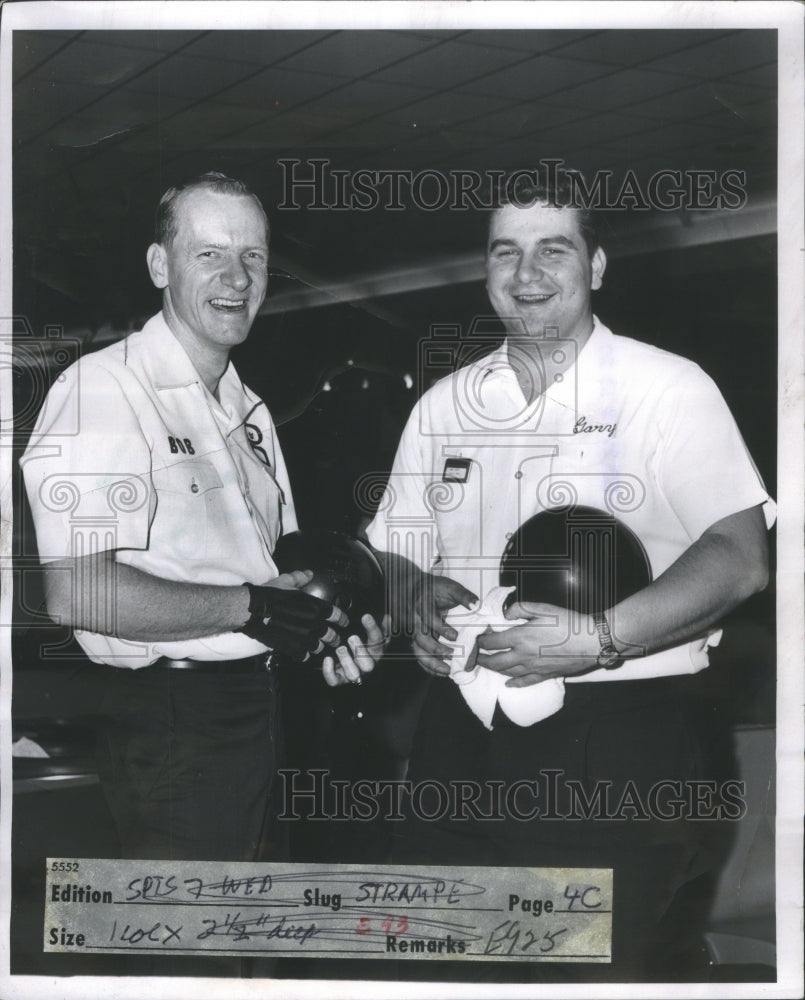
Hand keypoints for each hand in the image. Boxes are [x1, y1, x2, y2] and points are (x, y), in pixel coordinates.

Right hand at [238, 570, 347, 660]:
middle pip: (331, 635)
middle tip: (336, 640)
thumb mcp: (287, 581)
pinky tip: (303, 653)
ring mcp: (304, 638)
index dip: (342, 619)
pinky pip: (304, 656)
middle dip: (335, 638)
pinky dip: (304, 655)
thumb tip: (309, 573)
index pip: (337, 615)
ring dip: (319, 647)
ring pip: (319, 647)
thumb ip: (301, 578)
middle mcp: (314, 624)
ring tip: (319, 648)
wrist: (255, 610)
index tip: (344, 623)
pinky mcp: (293, 648)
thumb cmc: (271, 594)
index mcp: (316, 607)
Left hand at [322, 613, 390, 685]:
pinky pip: (334, 681)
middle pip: (368, 665)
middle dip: (360, 651)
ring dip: (346, 661)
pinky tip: (328, 659)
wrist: (345, 656)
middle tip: (352, 637)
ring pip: (353, 674)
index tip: (365, 617)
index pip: (378, 641)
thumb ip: (377, 626)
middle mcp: (365, 665)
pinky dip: (329, 672)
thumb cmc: (360, 643)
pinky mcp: (339, 679)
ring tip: (340, 648)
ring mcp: (353, 673)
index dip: (373, 629)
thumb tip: (387, 617)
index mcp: (375, 651)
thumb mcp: (369, 633)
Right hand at [410, 574, 477, 677]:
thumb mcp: (449, 587)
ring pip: (417, 650)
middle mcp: (415, 621)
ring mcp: (414, 632)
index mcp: (423, 606)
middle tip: (452, 655)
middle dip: (436, 649)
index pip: (429, 619)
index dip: (441, 629)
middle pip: (421, 638)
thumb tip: (476, 605)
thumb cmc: (434, 589)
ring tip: (447, 670)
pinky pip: (419, 656)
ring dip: (431, 662)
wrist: (415, 590)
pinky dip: (428, 666)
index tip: (455, 636)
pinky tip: (441, 672)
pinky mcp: (416, 640)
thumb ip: (462, 595)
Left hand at [476, 602, 598, 687]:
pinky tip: (508, 683)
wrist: (591, 641)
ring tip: (487, 665)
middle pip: (495, 661)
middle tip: (474, 656)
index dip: (480, 641)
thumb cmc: (568, 622)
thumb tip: (505, 614)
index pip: (492, 642)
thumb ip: (520, 608)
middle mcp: (523, 655)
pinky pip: (525, 682)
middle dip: (481, 659)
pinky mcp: (545, 675)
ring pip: (507, 673)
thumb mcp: (543, 608)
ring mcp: (533, 668)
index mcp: (520, 637)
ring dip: (494, 670)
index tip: (476, 638)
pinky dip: (514, 683)